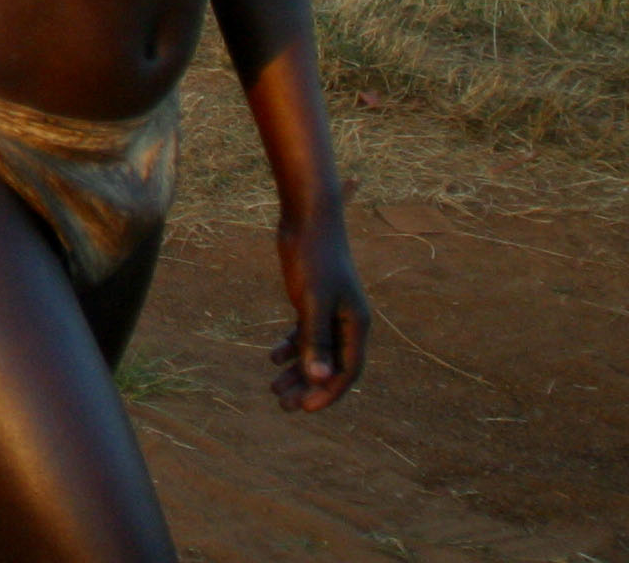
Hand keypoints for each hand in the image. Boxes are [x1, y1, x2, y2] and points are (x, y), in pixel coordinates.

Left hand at [269, 209, 367, 411]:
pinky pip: (305, 334)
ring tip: (273, 390)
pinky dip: (290, 347)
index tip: (306, 409)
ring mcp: (330, 312)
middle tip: (284, 406)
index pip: (348, 371)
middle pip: (331, 366)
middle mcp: (347, 322)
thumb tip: (320, 378)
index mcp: (357, 324)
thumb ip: (316, 339)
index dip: (329, 392)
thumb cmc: (314, 257)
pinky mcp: (312, 301)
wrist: (308, 219)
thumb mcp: (312, 301)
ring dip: (296, 371)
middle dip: (308, 387)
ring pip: (315, 352)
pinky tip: (272, 357)